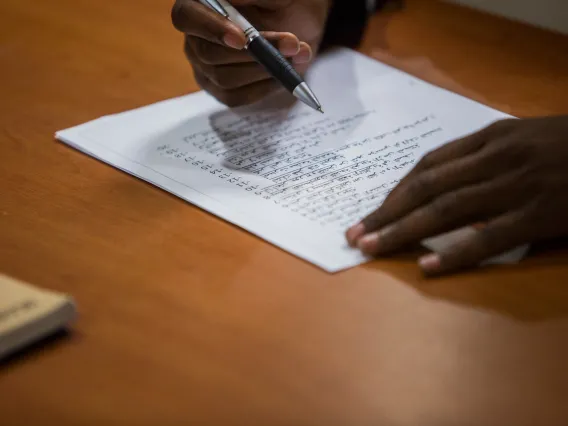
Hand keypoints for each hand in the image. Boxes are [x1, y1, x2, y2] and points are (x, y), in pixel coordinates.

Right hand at [171, 0, 329, 105]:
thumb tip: (235, 2)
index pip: (186, 17)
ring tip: (296, 57)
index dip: (212, 30)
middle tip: (292, 46)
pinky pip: (236, 97)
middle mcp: (195, 37)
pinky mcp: (219, 89)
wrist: (298, 21)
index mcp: (199, 4)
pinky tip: (282, 75)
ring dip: (265, 70)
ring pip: (225, 78)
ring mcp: (204, 66)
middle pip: (209, 54)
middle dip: (253, 54)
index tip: (243, 40)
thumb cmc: (281, 3)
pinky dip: (264, 87)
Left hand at [346, 116, 567, 275]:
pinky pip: (488, 237)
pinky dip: (455, 253)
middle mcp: (495, 158)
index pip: (428, 166)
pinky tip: (427, 267)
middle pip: (427, 188)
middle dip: (386, 213)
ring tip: (372, 248)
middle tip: (355, 234)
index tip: (373, 210)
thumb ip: (482, 158)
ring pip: (446, 210)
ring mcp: (516, 185)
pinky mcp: (539, 213)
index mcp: (489, 138)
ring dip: (403, 230)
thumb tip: (441, 187)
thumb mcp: (522, 138)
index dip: (396, 191)